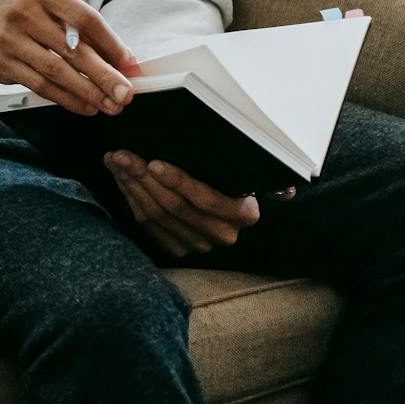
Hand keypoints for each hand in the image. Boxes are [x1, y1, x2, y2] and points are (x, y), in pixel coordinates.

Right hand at [0, 0, 141, 115]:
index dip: (110, 43)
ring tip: (109, 105)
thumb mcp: (52, 10)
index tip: (128, 64)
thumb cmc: (29, 19)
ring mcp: (8, 38)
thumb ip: (84, 30)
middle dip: (103, 74)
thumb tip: (123, 61)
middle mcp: (22, 11)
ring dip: (87, 92)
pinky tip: (85, 106)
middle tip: (125, 93)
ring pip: (56, 71)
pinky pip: (41, 86)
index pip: (84, 18)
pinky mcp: (2, 64)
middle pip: (72, 48)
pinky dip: (67, 99)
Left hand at [105, 151, 272, 256]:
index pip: (207, 200)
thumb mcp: (247, 175)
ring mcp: (198, 246)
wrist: (222, 212)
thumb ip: (267, 180)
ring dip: (130, 184)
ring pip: (156, 214)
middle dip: (142, 176)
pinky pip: (146, 224)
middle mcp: (223, 235)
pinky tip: (120, 178)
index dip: (179, 182)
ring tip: (114, 160)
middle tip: (120, 154)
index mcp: (244, 215)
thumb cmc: (233, 184)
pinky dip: (130, 198)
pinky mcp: (176, 250)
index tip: (154, 162)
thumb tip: (290, 189)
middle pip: (175, 206)